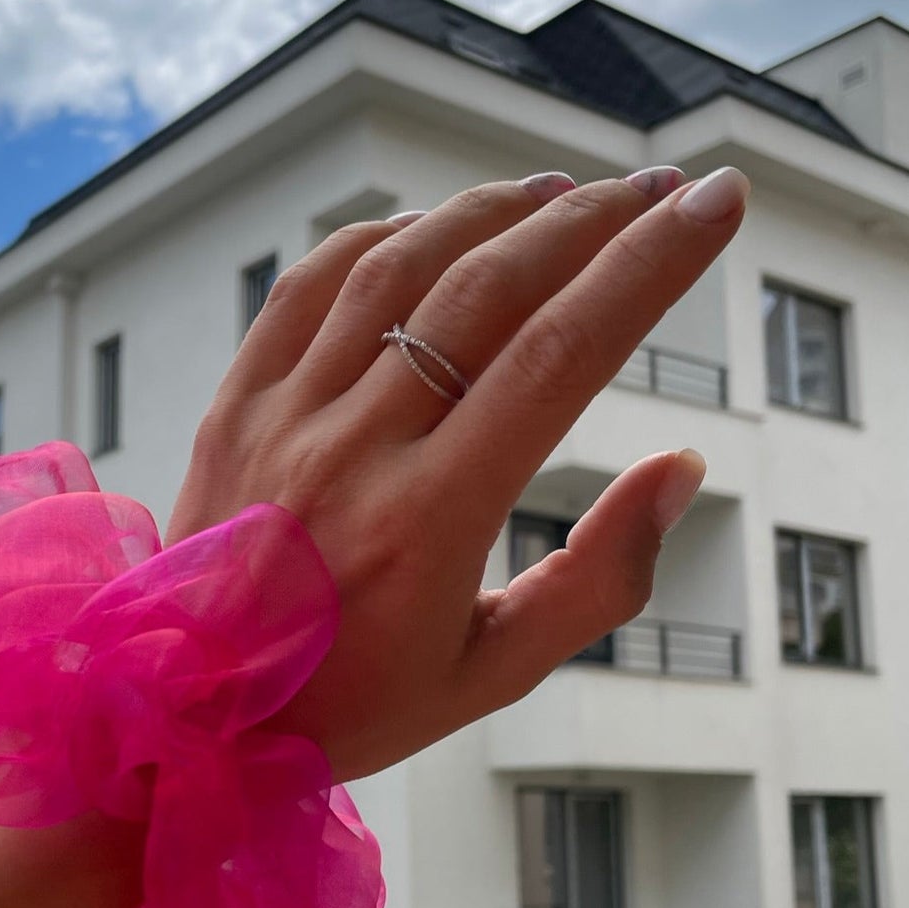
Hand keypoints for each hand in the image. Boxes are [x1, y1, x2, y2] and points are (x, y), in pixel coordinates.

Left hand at [166, 167, 747, 780]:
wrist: (195, 717)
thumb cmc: (352, 703)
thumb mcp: (491, 673)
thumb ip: (596, 581)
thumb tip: (679, 468)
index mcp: (427, 520)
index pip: (558, 358)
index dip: (645, 269)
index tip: (713, 209)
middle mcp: (353, 451)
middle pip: (486, 293)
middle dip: (589, 224)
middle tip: (656, 189)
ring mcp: (282, 418)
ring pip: (396, 271)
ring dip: (489, 214)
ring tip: (562, 193)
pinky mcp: (233, 406)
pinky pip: (305, 289)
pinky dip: (378, 239)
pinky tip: (434, 226)